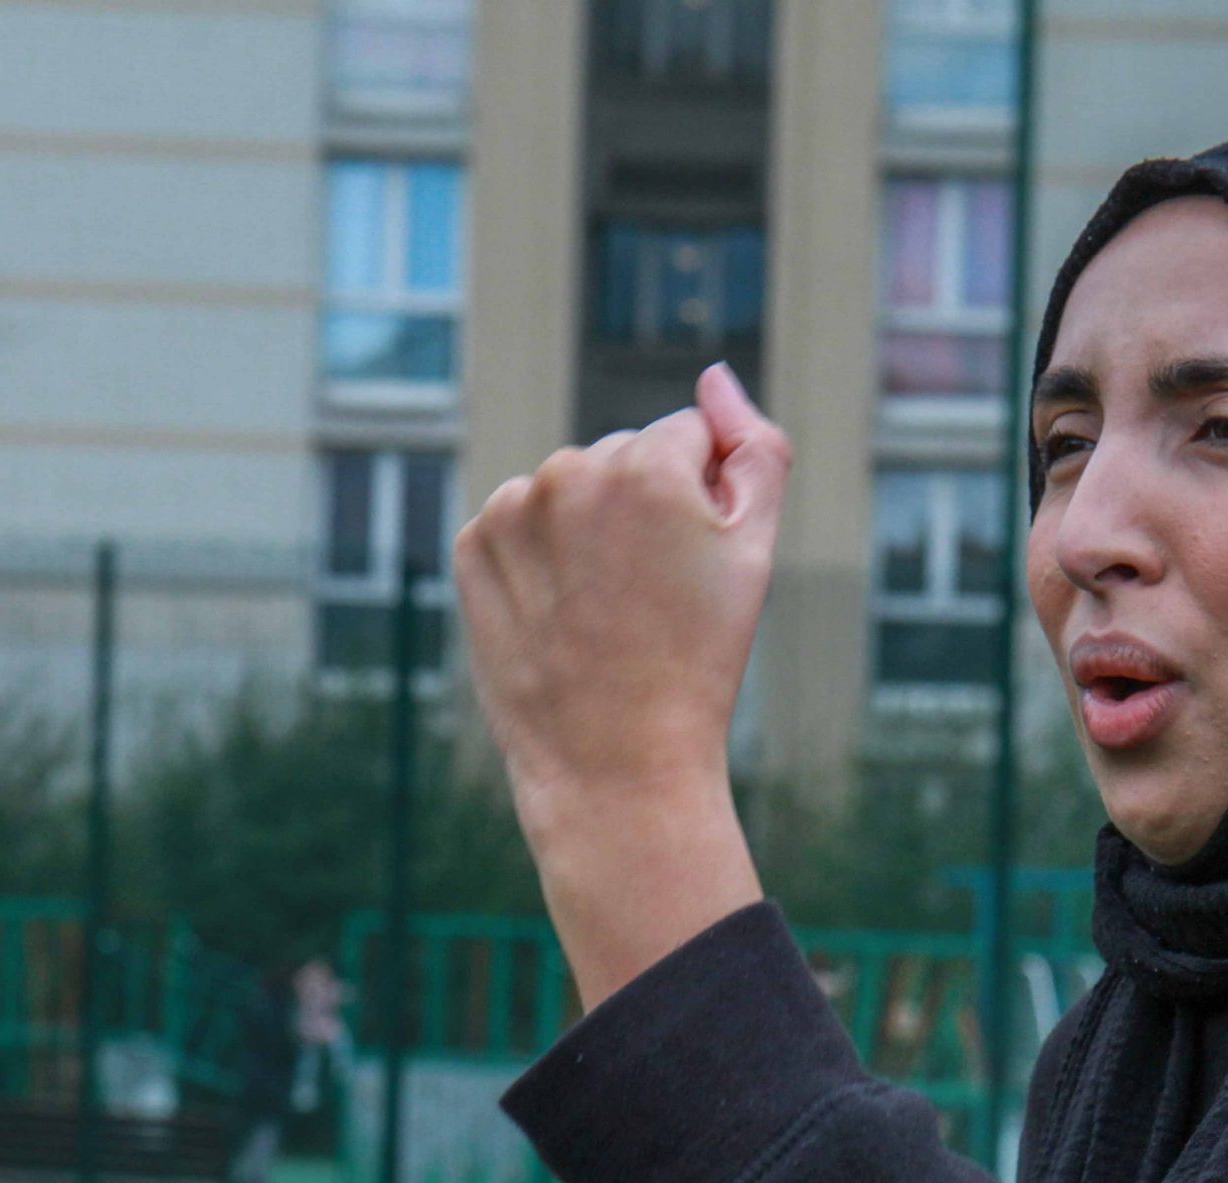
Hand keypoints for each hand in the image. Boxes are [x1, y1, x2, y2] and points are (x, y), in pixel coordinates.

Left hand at [453, 363, 793, 1008]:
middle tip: (652, 599)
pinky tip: (561, 611)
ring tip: (605, 609)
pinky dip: (539, 557)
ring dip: (587, 531)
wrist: (615, 760)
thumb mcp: (755, 551)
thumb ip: (755, 448)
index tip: (694, 569)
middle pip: (623, 459)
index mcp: (646, 461)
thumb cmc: (698, 660)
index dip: (702, 503)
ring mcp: (512, 510)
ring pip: (569, 490)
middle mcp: (571, 471)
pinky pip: (519, 524)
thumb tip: (715, 377)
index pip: (687, 439)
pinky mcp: (471, 547)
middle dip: (641, 509)